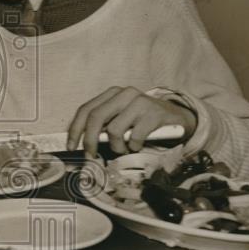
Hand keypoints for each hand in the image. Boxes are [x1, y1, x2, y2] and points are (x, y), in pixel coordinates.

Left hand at [67, 86, 197, 155]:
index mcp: (112, 93)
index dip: (75, 129)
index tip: (71, 146)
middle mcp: (124, 94)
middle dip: (89, 140)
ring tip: (124, 148)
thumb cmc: (142, 121)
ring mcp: (140, 102)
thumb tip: (81, 143)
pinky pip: (134, 137)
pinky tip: (138, 145)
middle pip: (96, 117)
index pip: (86, 109)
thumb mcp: (121, 118)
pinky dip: (133, 146)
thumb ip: (103, 125)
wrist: (177, 118)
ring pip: (114, 130)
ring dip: (117, 147)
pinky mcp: (153, 114)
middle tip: (91, 155)